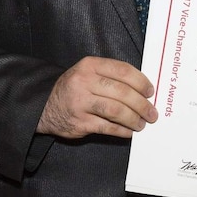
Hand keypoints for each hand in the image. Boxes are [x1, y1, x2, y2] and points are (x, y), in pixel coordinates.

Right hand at [37, 56, 157, 138]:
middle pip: (122, 92)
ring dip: (134, 118)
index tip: (150, 91)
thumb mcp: (88, 72)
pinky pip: (107, 127)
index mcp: (90, 65)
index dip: (141, 82)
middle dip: (142, 104)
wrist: (44, 105)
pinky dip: (122, 130)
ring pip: (116, 111)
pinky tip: (129, 131)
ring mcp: (81, 103)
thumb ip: (111, 76)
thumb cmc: (74, 87)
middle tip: (151, 112)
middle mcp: (84, 82)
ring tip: (142, 123)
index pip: (123, 71)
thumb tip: (142, 89)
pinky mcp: (80, 122)